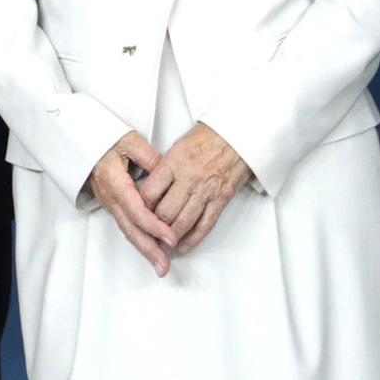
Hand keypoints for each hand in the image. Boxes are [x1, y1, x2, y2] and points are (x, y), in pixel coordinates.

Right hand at [89, 132, 179, 276]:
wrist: (81, 142)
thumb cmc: (106, 139)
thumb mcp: (130, 141)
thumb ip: (150, 157)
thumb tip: (171, 174)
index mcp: (115, 182)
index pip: (136, 211)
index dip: (154, 226)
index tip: (171, 237)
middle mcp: (111, 198)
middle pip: (131, 229)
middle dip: (149, 250)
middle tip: (165, 266)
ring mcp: (110, 204)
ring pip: (128, 231)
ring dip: (145, 249)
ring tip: (161, 264)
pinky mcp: (114, 205)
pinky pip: (127, 225)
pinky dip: (141, 239)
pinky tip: (152, 248)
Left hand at [150, 122, 250, 256]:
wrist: (240, 134)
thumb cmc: (211, 136)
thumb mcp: (180, 145)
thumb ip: (164, 168)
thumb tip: (152, 190)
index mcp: (175, 161)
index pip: (149, 192)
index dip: (140, 207)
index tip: (139, 213)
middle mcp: (189, 177)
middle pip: (164, 212)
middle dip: (154, 227)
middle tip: (149, 232)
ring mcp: (207, 190)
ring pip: (182, 223)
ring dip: (170, 238)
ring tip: (163, 243)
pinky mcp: (221, 199)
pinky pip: (205, 225)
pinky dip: (192, 239)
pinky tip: (183, 245)